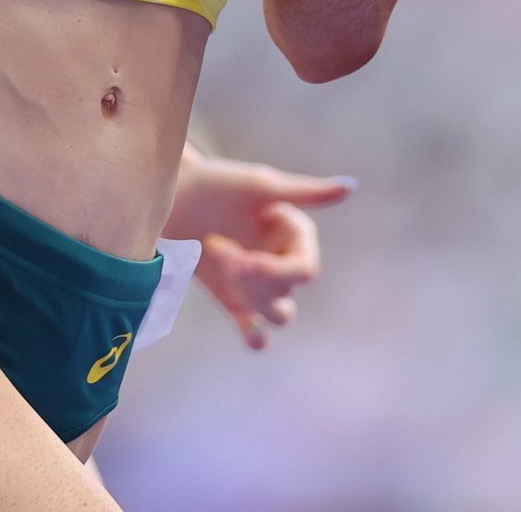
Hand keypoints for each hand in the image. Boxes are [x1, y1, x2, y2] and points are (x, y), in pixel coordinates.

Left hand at [167, 153, 354, 348]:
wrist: (168, 195)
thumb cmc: (215, 183)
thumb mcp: (260, 186)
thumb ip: (305, 192)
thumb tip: (352, 186)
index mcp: (295, 236)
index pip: (304, 271)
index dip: (275, 272)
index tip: (241, 259)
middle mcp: (281, 260)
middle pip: (285, 292)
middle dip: (252, 278)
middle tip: (215, 244)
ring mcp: (257, 283)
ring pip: (276, 313)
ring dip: (251, 301)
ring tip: (221, 266)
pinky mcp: (233, 299)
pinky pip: (254, 330)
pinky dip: (255, 337)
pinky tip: (251, 335)